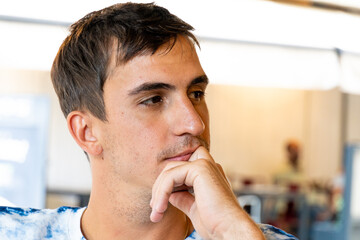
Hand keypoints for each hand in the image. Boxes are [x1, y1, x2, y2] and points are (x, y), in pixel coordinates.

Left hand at [150, 146, 264, 238]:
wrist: (229, 230)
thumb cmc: (216, 224)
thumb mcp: (193, 208)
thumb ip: (182, 197)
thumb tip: (169, 194)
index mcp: (209, 174)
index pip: (180, 170)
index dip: (168, 183)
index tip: (160, 205)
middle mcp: (208, 166)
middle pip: (172, 167)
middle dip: (159, 187)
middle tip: (155, 209)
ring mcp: (205, 164)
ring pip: (169, 170)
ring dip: (158, 191)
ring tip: (156, 212)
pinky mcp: (200, 168)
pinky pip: (171, 176)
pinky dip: (161, 192)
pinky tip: (160, 208)